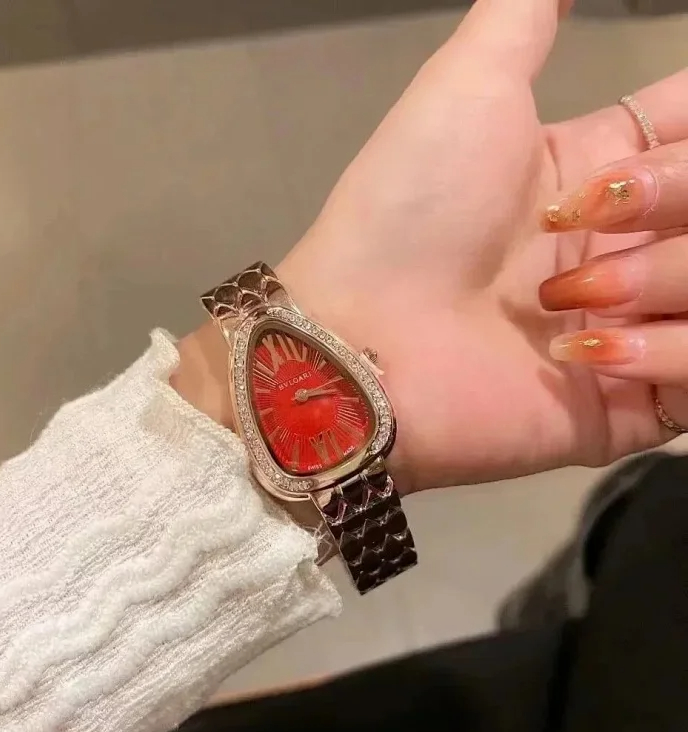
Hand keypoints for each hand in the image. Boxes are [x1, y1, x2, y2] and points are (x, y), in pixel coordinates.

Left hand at [271, 0, 687, 492]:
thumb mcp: (468, 85)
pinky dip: (667, 354)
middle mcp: (620, 252)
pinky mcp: (623, 407)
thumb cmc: (410, 210)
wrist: (361, 338)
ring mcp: (625, 331)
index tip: (685, 123)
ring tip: (562, 301)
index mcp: (596, 178)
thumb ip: (525, 15)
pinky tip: (587, 352)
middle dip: (675, 193)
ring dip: (659, 278)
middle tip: (591, 215)